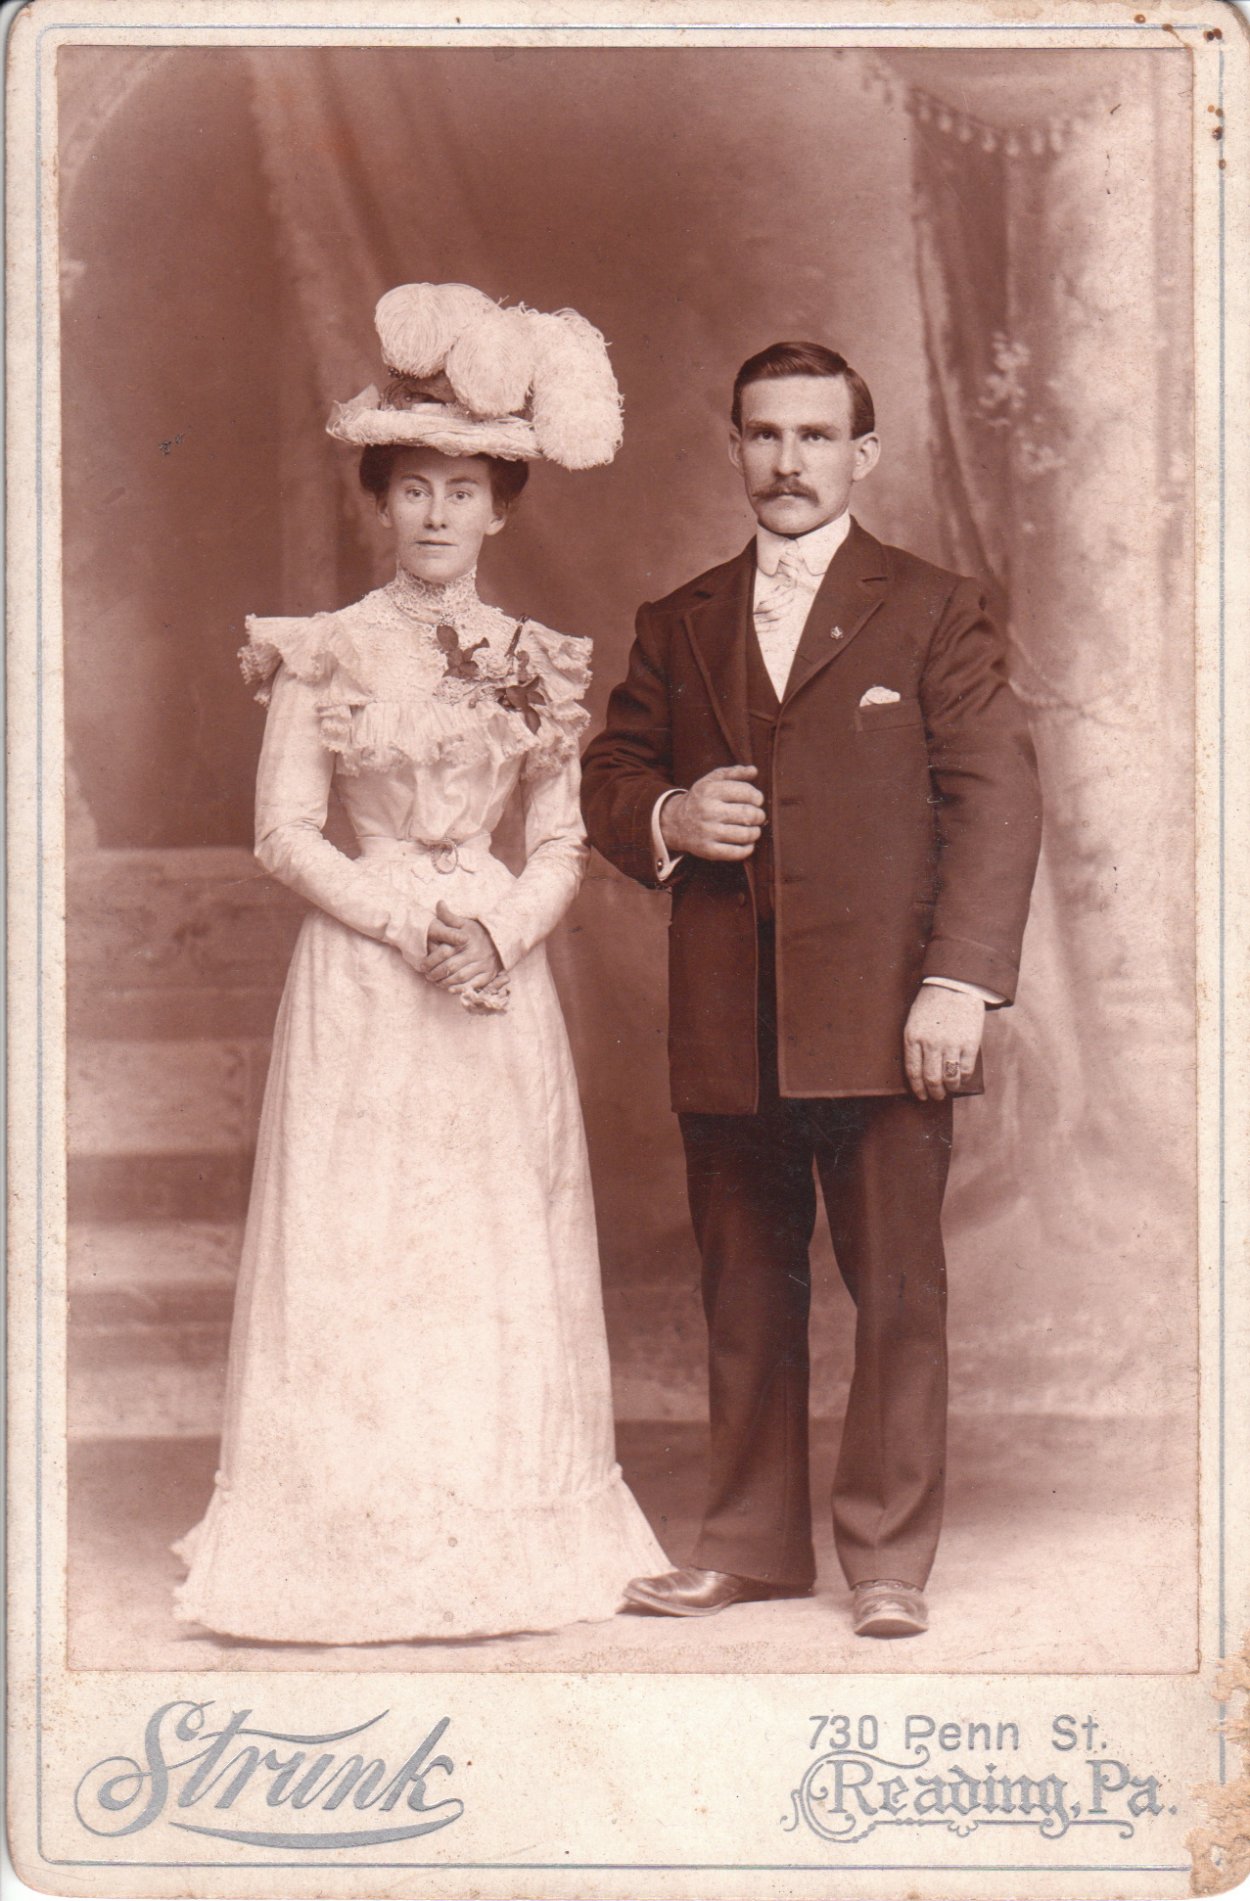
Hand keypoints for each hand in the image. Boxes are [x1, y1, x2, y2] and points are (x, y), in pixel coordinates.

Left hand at [418, 901, 502, 991]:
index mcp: (467, 941)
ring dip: (446, 982)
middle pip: (451, 968)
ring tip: (436, 982)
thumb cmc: (479, 932)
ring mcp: (484, 965)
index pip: (445, 954)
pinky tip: (451, 989)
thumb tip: (439, 903)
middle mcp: (476, 954)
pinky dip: (461, 988)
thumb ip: (450, 916)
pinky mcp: (489, 975)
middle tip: (428, 976)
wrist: (502, 940)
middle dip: (436, 974)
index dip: (431, 961)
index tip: (422, 965)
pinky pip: (474, 985)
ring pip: (461, 977)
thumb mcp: (465, 923)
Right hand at [661, 765, 764, 860]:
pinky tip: (747, 844)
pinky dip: (747, 849)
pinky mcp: (707, 850)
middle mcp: (708, 810)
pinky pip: (736, 852)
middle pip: (749, 814)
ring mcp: (707, 832)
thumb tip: (754, 770)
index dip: (757, 797)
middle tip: (757, 816)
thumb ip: (733, 773)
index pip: (746, 792)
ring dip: (755, 832)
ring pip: (745, 834)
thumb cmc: (700, 799)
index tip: (756, 801)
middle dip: (759, 815)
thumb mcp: (711, 781)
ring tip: (753, 829)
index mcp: (710, 791)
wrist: (674, 823)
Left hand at [903, 986, 984, 1101]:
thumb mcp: (913, 1021)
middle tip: (936, 1096)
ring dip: (949, 1088)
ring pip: (949, 1078)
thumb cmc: (931, 1003)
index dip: (917, 1089)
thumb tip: (918, 1071)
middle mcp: (930, 1043)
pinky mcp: (969, 1043)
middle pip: (931, 1079)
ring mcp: (951, 1044)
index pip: (913, 1072)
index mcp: (913, 1037)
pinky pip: (966, 1069)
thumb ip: (914, 1044)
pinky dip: (963, 1078)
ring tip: (949, 1089)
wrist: (954, 984)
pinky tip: (961, 1078)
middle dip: (934, 1093)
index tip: (921, 1096)